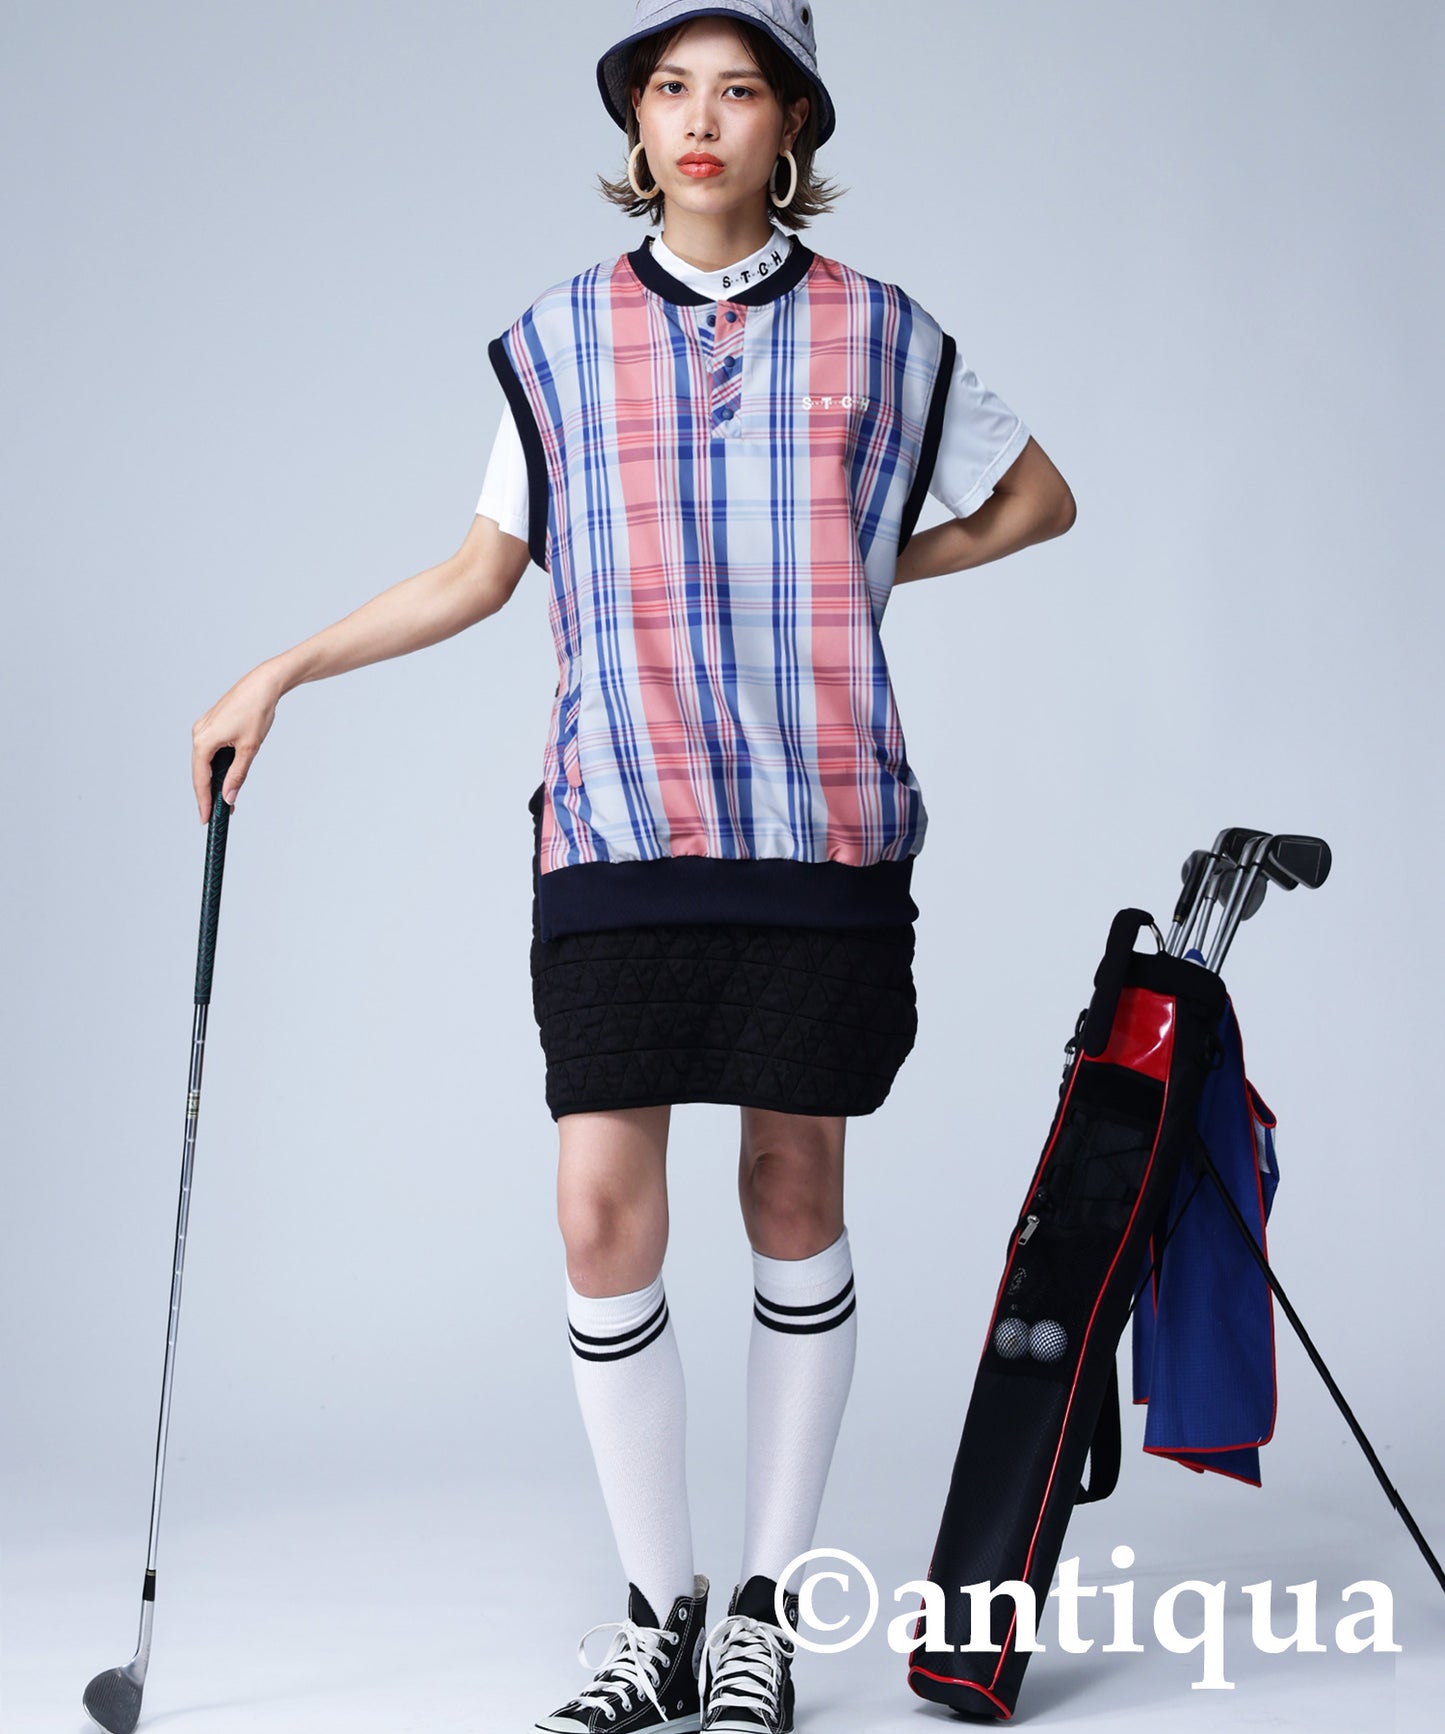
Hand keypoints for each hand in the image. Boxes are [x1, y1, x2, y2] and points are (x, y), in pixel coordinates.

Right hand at [192, 661, 286, 822]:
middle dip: (209, 794)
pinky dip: (217, 766)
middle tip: (219, 815)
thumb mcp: (249, 748)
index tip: (206, 819)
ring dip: (214, 780)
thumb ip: (237, 775)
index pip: (200, 779)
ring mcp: (203, 728)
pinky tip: (226, 777)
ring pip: (205, 762)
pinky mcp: (211, 725)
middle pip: (200, 772)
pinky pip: (210, 752)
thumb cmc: (256, 712)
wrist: (263, 684)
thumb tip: (229, 797)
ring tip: (226, 800)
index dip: (203, 801)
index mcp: (203, 741)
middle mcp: (198, 734)